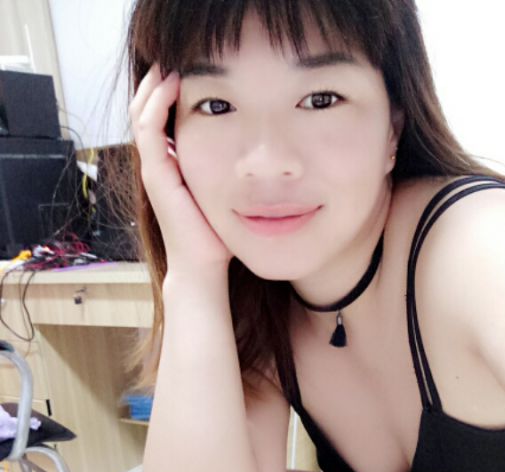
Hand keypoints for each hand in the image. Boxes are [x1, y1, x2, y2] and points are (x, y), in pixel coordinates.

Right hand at [129, 64, 233, 273]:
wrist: (202, 265)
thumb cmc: (214, 235)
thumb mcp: (220, 195)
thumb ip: (223, 173)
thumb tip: (249, 156)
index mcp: (170, 168)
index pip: (160, 121)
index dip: (167, 96)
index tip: (187, 74)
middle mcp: (158, 166)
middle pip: (145, 113)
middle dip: (156, 85)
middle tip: (172, 60)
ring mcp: (154, 170)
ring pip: (141, 116)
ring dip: (153, 87)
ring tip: (168, 65)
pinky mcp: (157, 176)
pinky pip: (149, 131)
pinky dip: (157, 105)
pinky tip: (173, 86)